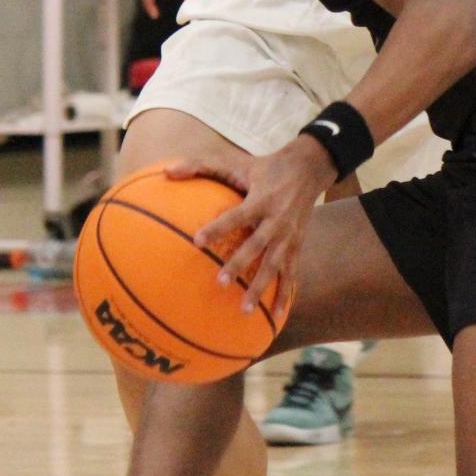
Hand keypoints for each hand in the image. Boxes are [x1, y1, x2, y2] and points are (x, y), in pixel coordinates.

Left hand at [173, 141, 333, 317]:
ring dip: (261, 287)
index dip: (218, 228)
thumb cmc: (265, 166)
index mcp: (260, 199)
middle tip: (220, 283)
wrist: (309, 168)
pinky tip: (277, 313)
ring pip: (274, 265)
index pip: (236, 215)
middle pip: (257, 245)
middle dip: (240, 264)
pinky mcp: (298, 245)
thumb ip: (201, 165)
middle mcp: (276, 219)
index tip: (197, 241)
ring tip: (244, 310)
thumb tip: (166, 171)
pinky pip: (292, 272)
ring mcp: (289, 235)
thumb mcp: (236, 161)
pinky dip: (286, 293)